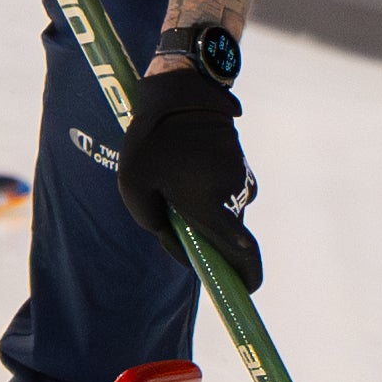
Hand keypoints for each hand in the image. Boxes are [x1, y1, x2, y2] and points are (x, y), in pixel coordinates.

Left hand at [117, 68, 261, 288]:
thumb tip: (173, 234)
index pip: (243, 253)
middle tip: (169, 217)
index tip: (246, 291)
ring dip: (201, 210)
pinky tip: (182, 167)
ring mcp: (239, 178)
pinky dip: (206, 191)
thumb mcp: (134, 187)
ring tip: (170, 181)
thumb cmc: (152, 140)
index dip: (247, 277)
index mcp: (210, 207)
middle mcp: (232, 196)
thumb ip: (153, 222)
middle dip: (201, 238)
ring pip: (221, 211)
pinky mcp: (238, 164)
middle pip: (223, 236)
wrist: (183, 90)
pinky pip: (222, 191)